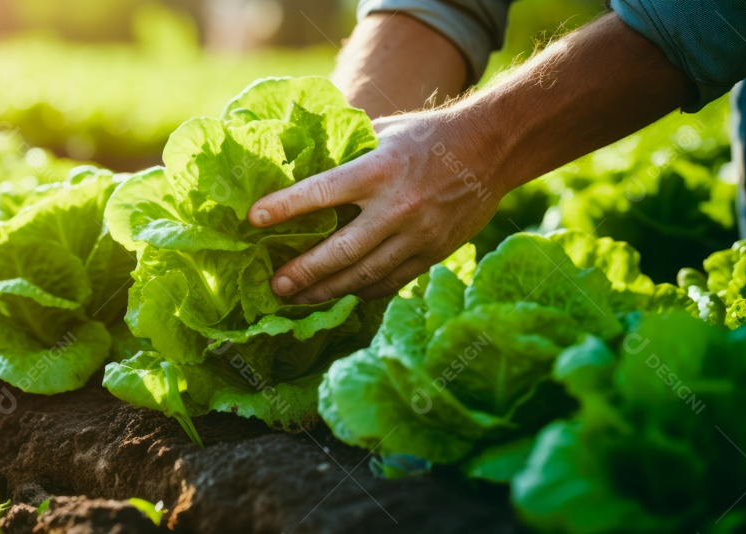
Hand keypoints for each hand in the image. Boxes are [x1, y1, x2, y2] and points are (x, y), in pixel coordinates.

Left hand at [249, 112, 506, 302]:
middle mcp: (396, 207)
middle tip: (274, 285)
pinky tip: (339, 295)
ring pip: (363, 276)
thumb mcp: (382, 130)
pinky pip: (390, 282)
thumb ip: (343, 149)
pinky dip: (361, 292)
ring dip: (326, 291)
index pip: (322, 192)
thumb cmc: (425, 136)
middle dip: (303, 272)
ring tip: (297, 299)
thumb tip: (296, 159)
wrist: (491, 149)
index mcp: (378, 169)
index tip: (254, 219)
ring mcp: (417, 235)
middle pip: (341, 251)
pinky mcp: (432, 253)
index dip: (285, 207)